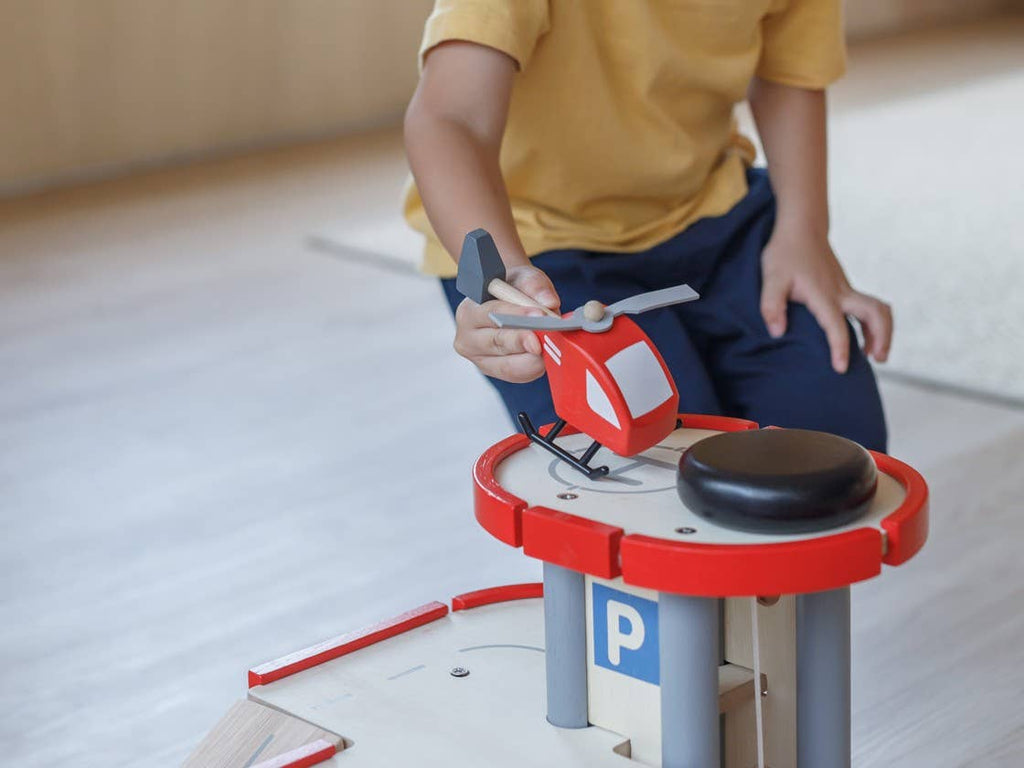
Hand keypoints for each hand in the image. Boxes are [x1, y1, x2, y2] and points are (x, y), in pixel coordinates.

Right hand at [453, 264, 560, 382]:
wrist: (506, 302)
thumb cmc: (512, 289)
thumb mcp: (522, 276)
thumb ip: (534, 284)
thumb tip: (550, 302)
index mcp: (469, 311)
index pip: (492, 314)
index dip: (517, 315)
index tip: (539, 316)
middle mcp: (467, 338)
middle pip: (497, 342)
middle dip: (524, 341)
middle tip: (545, 339)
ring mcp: (479, 359)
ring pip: (507, 365)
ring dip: (532, 358)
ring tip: (551, 349)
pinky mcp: (495, 371)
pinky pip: (516, 375)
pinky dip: (533, 368)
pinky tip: (545, 359)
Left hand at [760, 227, 891, 373]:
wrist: (802, 228)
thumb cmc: (785, 253)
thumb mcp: (771, 278)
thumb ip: (771, 305)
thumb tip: (777, 332)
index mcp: (823, 294)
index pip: (836, 325)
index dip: (840, 347)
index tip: (841, 368)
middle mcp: (841, 293)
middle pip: (876, 313)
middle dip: (882, 338)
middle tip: (878, 360)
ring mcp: (846, 290)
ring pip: (878, 310)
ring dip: (883, 332)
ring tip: (876, 355)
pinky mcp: (846, 290)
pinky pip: (869, 308)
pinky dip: (874, 325)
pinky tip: (865, 340)